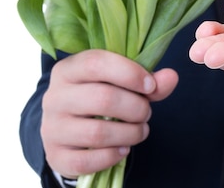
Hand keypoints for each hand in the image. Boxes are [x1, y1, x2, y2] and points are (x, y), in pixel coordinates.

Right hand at [40, 50, 178, 178]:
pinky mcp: (55, 156)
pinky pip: (87, 160)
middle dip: (136, 108)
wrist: (70, 129)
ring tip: (140, 130)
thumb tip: (171, 77)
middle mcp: (54, 97)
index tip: (151, 85)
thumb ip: (149, 80)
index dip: (130, 73)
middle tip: (146, 112)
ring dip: (130, 133)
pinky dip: (113, 155)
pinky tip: (124, 148)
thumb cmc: (100, 97)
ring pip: (97, 133)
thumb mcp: (121, 83)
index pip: (96, 63)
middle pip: (102, 99)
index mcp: (68, 70)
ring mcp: (52, 128)